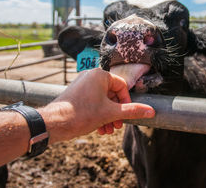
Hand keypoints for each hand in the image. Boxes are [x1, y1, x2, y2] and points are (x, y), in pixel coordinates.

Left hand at [40, 68, 154, 142]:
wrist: (54, 123)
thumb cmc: (80, 114)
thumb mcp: (111, 113)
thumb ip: (132, 111)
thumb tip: (151, 111)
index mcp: (100, 75)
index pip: (122, 86)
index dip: (126, 102)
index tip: (126, 115)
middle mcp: (90, 76)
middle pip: (112, 94)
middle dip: (116, 112)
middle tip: (117, 126)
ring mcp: (82, 85)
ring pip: (102, 100)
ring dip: (108, 116)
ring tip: (107, 130)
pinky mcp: (76, 94)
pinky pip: (92, 102)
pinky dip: (98, 114)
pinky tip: (99, 128)